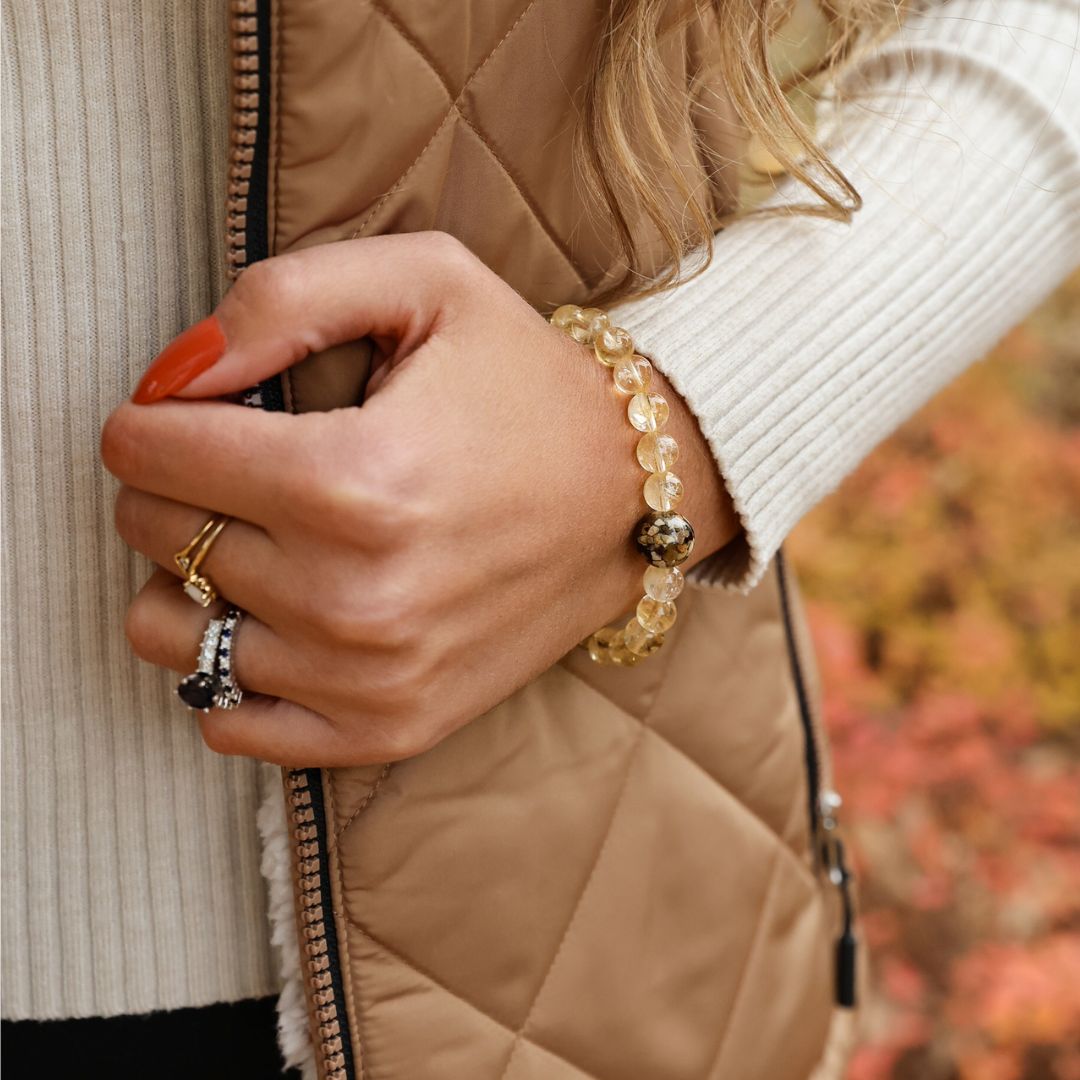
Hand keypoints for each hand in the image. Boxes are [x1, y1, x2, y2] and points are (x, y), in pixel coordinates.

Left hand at [102, 233, 737, 765]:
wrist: (628, 497)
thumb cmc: (525, 385)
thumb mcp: (427, 281)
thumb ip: (281, 298)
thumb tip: (172, 374)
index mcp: (353, 478)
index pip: (145, 451)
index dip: (155, 415)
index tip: (198, 410)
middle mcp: (352, 595)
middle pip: (152, 534)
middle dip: (172, 485)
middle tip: (244, 465)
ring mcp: (366, 676)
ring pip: (170, 630)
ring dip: (190, 575)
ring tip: (262, 539)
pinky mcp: (384, 726)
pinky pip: (225, 717)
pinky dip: (227, 663)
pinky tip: (281, 616)